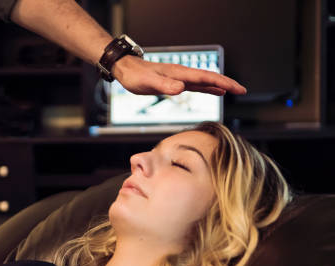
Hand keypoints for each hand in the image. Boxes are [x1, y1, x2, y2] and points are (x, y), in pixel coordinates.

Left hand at [112, 55, 246, 95]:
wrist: (127, 69)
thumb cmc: (136, 76)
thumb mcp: (149, 83)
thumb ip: (164, 85)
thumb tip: (181, 89)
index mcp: (180, 73)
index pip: (207, 78)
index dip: (223, 83)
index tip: (238, 89)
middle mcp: (183, 74)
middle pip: (210, 78)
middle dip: (227, 84)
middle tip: (243, 90)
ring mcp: (180, 78)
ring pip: (205, 81)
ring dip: (220, 86)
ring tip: (234, 91)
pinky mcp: (175, 83)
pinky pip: (196, 85)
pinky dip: (207, 88)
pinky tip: (214, 91)